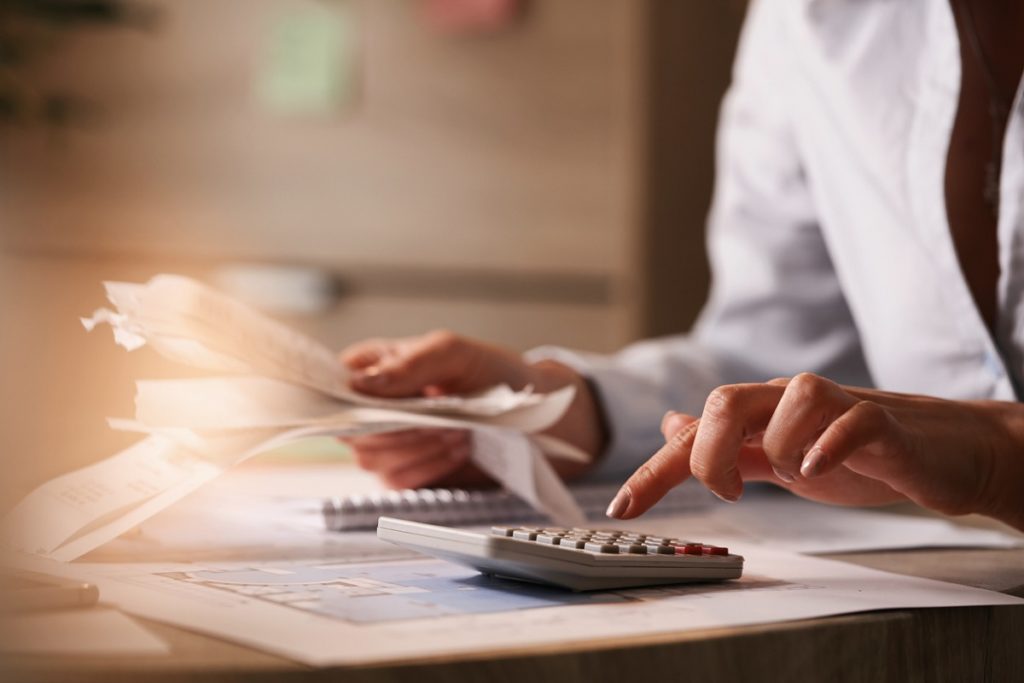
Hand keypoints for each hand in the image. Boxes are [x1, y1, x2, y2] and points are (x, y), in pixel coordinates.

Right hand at [339, 330, 606, 488]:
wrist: (535, 416)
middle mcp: (375, 406)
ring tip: (457, 429)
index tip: (370, 404)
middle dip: (396, 427)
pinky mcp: (408, 473)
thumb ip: (409, 364)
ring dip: (417, 447)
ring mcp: (389, 443)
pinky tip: (457, 448)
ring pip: (370, 458)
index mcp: (376, 367)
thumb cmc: (494, 374)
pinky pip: (397, 480)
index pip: (334, 384)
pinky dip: (428, 467)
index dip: (342, 398)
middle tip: (439, 417)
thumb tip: (360, 385)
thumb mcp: (455, 353)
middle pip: (350, 429)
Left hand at [606, 372, 1023, 530]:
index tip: (623, 509)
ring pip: (788, 399)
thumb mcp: (776, 455)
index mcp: (761, 414)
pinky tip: (818, 468)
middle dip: (710, 453)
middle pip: (727, 401)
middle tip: (730, 491)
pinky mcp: (882, 422)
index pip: (694, 434)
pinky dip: (829, 442)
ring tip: (800, 473)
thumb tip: (670, 426)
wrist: (940, 451)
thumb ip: (725, 444)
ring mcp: (838, 407)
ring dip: (780, 447)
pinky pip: (851, 418)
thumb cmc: (855, 453)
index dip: (654, 471)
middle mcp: (790, 402)